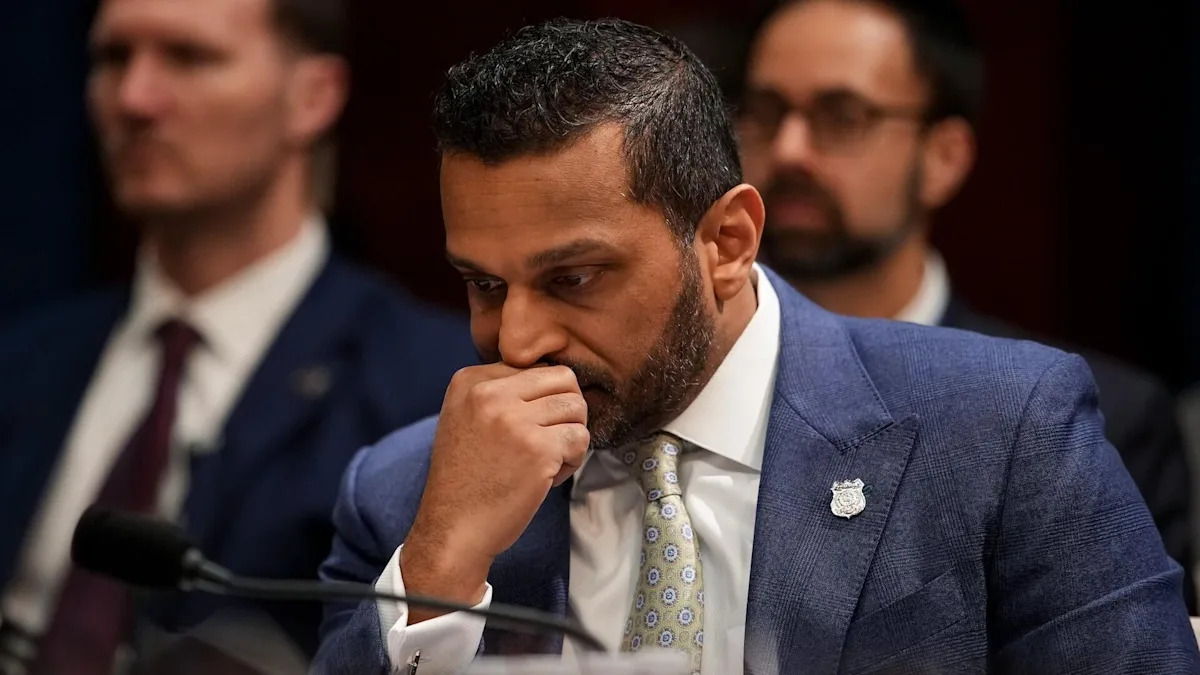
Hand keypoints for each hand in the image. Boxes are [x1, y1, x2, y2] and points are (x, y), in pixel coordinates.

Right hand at [401, 364, 588, 620]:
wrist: (453, 529)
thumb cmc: (466, 480)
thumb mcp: (465, 418)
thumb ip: (500, 393)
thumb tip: (556, 379)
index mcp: (470, 380)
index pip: (535, 368)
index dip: (542, 400)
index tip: (525, 430)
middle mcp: (489, 393)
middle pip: (563, 379)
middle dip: (566, 411)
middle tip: (551, 440)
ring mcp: (514, 419)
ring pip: (577, 407)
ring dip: (571, 436)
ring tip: (548, 460)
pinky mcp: (538, 448)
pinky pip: (581, 438)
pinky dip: (573, 460)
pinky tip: (549, 477)